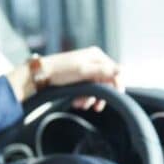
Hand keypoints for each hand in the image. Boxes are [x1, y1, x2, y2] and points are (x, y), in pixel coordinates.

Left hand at [7, 47, 122, 110]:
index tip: (115, 97)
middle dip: (99, 95)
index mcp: (96, 56)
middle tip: (96, 107)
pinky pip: (87, 90)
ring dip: (90, 98)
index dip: (116, 85)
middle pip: (106, 82)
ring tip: (80, 104)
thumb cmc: (60, 71)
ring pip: (96, 88)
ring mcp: (85, 70)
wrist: (40, 75)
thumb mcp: (84, 71)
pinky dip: (83, 97)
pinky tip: (76, 102)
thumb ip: (104, 71)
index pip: (114, 71)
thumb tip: (122, 69)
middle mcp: (92, 61)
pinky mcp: (78, 78)